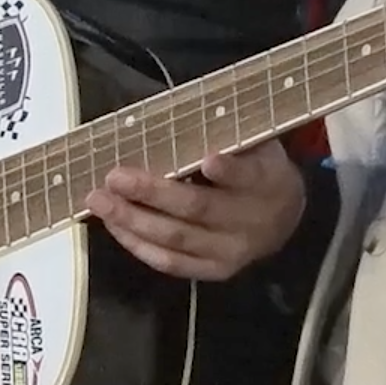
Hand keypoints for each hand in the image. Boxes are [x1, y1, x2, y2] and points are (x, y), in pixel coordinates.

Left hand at [86, 142, 306, 280]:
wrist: (285, 218)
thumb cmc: (258, 167)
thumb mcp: (257, 143)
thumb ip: (229, 133)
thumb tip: (186, 113)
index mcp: (267, 182)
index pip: (249, 177)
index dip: (229, 171)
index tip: (208, 159)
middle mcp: (251, 223)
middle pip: (199, 209)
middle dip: (152, 193)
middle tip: (115, 176)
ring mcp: (231, 252)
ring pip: (177, 240)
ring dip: (133, 221)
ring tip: (100, 201)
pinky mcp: (214, 271)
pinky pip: (172, 263)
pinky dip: (139, 245)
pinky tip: (115, 225)